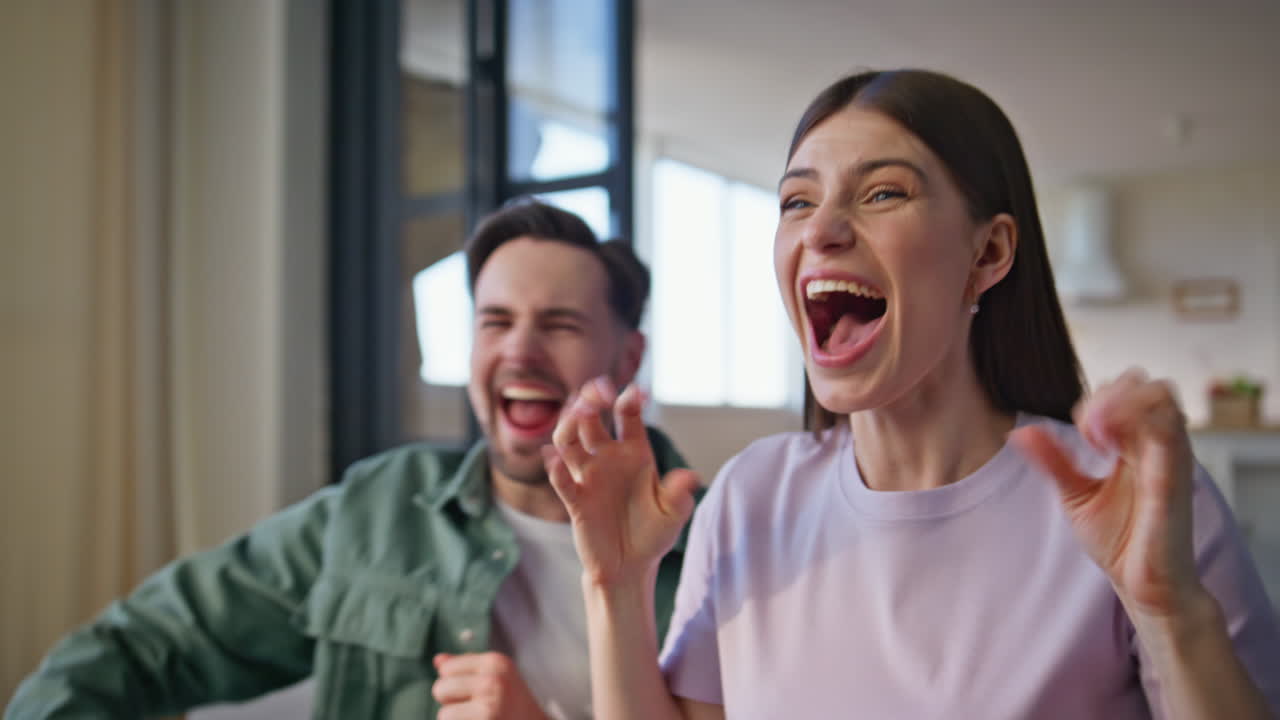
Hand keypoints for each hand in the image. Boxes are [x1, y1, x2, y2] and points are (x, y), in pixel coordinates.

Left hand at [432, 652, 547, 718]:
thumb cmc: (512, 703)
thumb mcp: (496, 676)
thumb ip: (466, 667)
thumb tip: (438, 660)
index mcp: (495, 662)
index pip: (446, 669)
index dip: (455, 682)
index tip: (477, 691)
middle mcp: (493, 680)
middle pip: (440, 688)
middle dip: (451, 702)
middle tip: (477, 708)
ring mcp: (489, 705)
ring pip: (444, 714)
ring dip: (457, 719)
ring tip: (479, 718)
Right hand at [543, 377, 700, 586]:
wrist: (631, 567)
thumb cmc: (654, 534)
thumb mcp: (673, 514)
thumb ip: (679, 494)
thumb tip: (690, 476)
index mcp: (634, 452)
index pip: (628, 416)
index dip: (629, 400)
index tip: (635, 393)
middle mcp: (608, 458)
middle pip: (591, 418)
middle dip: (591, 399)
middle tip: (598, 390)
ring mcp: (589, 477)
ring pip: (569, 440)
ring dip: (570, 423)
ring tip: (578, 411)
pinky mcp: (576, 501)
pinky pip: (562, 480)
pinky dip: (555, 468)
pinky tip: (554, 458)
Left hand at [1010, 369, 1206, 619]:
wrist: (1143, 586)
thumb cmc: (1120, 541)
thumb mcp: (1075, 494)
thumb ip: (1053, 461)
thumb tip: (1020, 432)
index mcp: (1137, 443)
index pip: (1124, 390)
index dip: (1096, 399)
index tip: (1077, 433)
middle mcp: (1158, 443)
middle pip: (1144, 382)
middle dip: (1106, 394)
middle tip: (1085, 431)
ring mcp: (1170, 455)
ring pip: (1161, 394)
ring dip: (1118, 402)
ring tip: (1094, 436)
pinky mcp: (1175, 475)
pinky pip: (1169, 429)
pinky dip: (1134, 423)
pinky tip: (1105, 449)